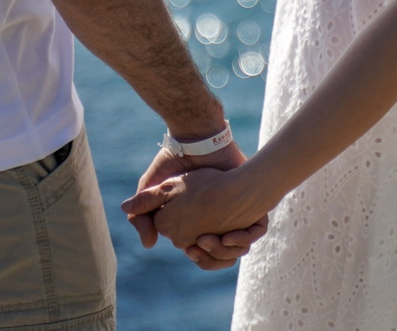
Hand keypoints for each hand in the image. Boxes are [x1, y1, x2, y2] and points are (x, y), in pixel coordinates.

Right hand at [123, 166, 270, 268]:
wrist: (201, 140)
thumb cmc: (177, 163)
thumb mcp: (155, 189)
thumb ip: (142, 215)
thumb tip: (148, 245)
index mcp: (194, 221)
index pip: (200, 253)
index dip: (197, 255)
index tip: (192, 248)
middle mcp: (215, 220)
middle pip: (221, 255)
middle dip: (215, 255)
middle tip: (206, 242)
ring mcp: (233, 213)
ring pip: (238, 248)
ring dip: (230, 250)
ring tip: (222, 238)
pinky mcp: (248, 201)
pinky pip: (254, 232)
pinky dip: (246, 236)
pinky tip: (232, 233)